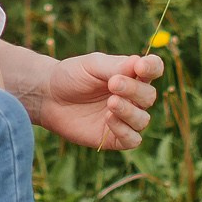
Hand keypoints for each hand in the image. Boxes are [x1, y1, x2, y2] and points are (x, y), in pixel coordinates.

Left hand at [32, 51, 162, 150]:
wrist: (48, 96)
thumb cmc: (71, 76)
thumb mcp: (92, 65)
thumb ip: (115, 66)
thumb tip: (139, 62)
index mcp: (130, 74)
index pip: (153, 70)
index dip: (153, 68)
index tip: (141, 67)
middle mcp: (132, 97)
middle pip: (149, 96)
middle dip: (134, 90)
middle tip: (113, 84)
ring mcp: (125, 118)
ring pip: (143, 119)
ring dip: (129, 111)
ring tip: (110, 103)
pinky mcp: (115, 138)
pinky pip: (132, 139)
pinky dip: (124, 130)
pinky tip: (108, 119)